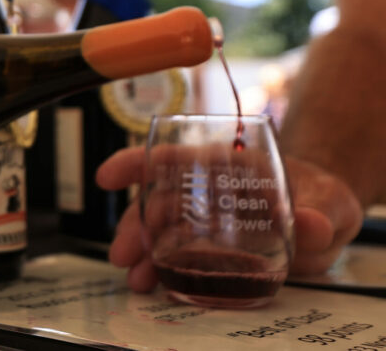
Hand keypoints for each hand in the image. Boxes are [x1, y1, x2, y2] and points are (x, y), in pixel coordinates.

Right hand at [96, 147, 363, 291]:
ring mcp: (206, 215)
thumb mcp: (330, 202)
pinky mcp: (208, 242)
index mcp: (232, 164)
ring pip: (160, 227)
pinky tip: (151, 282)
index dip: (138, 162)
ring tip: (135, 278)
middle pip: (160, 198)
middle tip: (123, 256)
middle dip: (134, 226)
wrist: (324, 217)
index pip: (178, 156)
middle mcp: (209, 186)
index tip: (107, 175)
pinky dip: (157, 265)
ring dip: (141, 250)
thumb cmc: (322, 197)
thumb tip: (311, 223)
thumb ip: (320, 214)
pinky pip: (173, 250)